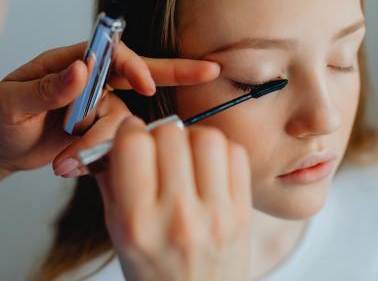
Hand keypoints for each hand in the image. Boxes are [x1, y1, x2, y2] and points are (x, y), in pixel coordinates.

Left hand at [0, 42, 219, 176]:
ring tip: (67, 164)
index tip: (143, 84)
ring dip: (103, 143)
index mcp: (72, 63)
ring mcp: (100, 108)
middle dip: (178, 72)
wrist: (0, 150)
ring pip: (126, 122)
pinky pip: (119, 141)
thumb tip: (84, 68)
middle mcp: (94, 83)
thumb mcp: (12, 103)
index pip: (114, 55)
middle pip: (142, 74)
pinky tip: (79, 166)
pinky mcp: (102, 132)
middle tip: (210, 70)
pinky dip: (105, 155)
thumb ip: (49, 87)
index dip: (134, 66)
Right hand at [95, 116, 251, 280]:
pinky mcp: (243, 212)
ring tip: (187, 155)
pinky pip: (236, 154)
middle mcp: (178, 217)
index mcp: (138, 224)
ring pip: (207, 138)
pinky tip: (209, 167)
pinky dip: (221, 150)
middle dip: (160, 134)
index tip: (132, 136)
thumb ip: (112, 181)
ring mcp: (216, 214)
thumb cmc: (154, 273)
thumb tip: (114, 135)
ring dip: (193, 137)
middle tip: (160, 148)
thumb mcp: (118, 233)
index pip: (134, 146)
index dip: (130, 132)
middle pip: (172, 134)